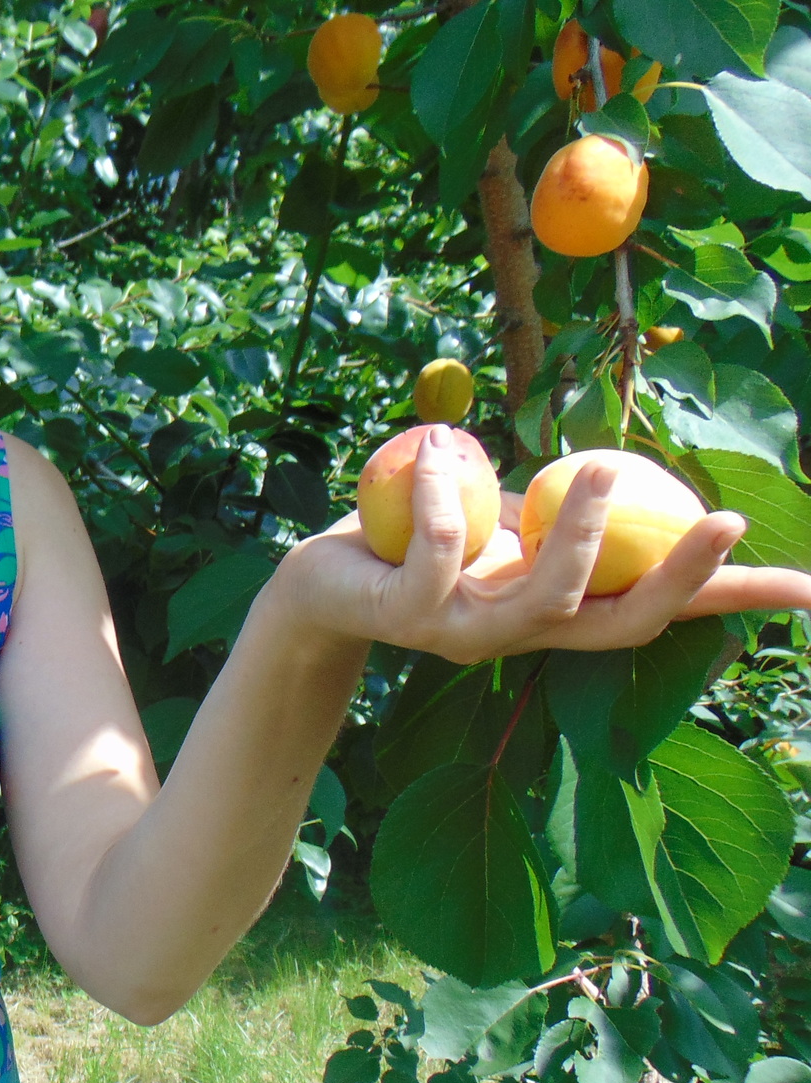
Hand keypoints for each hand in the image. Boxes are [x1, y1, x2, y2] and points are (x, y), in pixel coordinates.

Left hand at [278, 430, 810, 660]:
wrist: (320, 584)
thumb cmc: (422, 546)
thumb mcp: (505, 528)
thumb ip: (557, 516)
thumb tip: (624, 475)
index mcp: (554, 614)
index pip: (658, 614)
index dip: (727, 601)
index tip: (806, 586)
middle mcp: (520, 634)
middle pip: (618, 623)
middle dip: (675, 576)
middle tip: (725, 519)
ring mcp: (464, 632)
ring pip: (542, 596)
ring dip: (574, 532)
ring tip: (591, 464)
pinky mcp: (405, 612)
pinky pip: (443, 546)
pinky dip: (447, 490)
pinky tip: (442, 447)